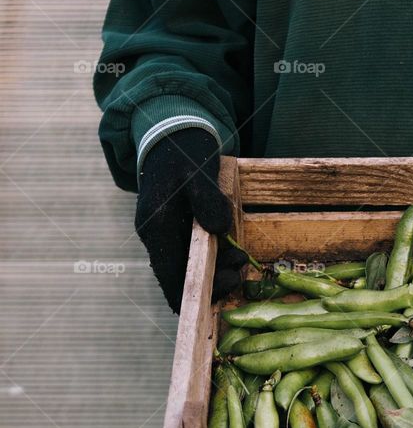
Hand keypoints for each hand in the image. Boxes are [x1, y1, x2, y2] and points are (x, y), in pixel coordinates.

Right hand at [135, 128, 246, 311]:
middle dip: (214, 279)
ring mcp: (166, 236)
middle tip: (240, 262)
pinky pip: (193, 256)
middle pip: (181, 278)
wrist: (171, 137)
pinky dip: (213, 259)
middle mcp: (156, 237)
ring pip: (189, 269)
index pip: (170, 276)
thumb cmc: (183, 153)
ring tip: (240, 256)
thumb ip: (207, 200)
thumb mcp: (197, 172)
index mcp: (156, 227)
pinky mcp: (177, 232)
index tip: (228, 282)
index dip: (197, 289)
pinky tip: (231, 250)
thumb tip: (218, 230)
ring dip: (216, 270)